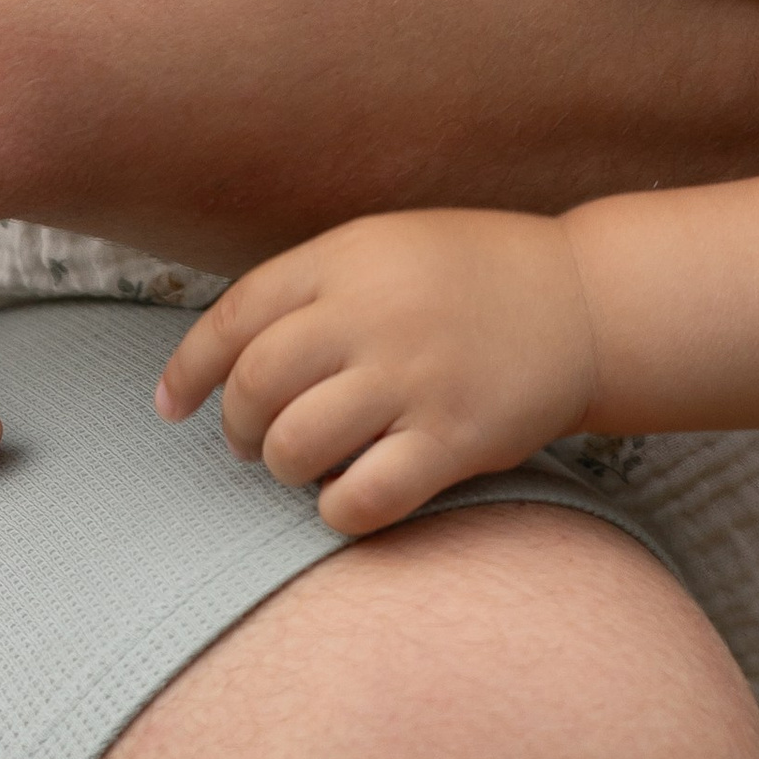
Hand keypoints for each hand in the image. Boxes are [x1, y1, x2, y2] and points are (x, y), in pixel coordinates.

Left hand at [155, 209, 599, 532]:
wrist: (586, 302)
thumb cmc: (475, 278)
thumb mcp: (388, 247)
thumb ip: (316, 287)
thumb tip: (231, 356)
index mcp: (348, 256)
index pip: (235, 316)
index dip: (189, 369)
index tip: (171, 406)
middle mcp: (373, 313)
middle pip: (255, 386)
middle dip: (238, 427)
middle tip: (252, 443)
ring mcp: (414, 377)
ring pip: (295, 447)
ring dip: (285, 469)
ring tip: (307, 466)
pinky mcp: (454, 438)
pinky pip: (362, 499)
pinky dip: (339, 510)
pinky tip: (351, 497)